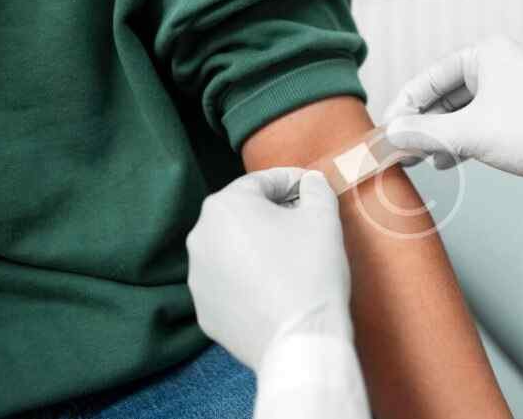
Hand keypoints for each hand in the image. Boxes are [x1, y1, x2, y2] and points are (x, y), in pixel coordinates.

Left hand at [186, 168, 351, 370]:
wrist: (299, 339)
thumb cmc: (311, 272)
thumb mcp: (323, 218)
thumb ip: (316, 189)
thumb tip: (311, 183)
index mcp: (224, 206)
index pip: (262, 182)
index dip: (293, 183)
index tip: (313, 190)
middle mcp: (200, 237)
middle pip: (243, 214)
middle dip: (273, 215)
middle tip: (304, 225)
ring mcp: (198, 277)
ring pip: (232, 249)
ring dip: (258, 248)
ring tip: (290, 260)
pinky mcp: (205, 310)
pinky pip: (229, 283)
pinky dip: (249, 280)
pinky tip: (275, 289)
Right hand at [383, 36, 522, 200]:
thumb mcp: (469, 133)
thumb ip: (425, 133)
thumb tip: (391, 135)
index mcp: (486, 54)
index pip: (429, 78)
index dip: (404, 106)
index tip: (387, 130)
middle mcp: (498, 67)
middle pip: (443, 96)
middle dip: (421, 125)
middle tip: (399, 149)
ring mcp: (509, 92)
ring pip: (459, 114)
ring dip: (438, 137)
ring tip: (420, 159)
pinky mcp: (517, 116)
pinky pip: (476, 125)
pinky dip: (459, 142)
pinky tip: (446, 161)